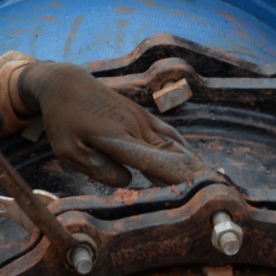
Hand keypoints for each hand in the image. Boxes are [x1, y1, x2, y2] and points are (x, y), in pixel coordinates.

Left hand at [17, 62, 202, 185]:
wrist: (66, 83)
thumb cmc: (63, 119)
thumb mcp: (68, 149)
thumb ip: (96, 167)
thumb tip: (127, 181)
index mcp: (119, 137)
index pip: (153, 161)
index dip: (173, 176)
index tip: (191, 190)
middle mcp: (136, 127)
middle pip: (171, 153)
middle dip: (191, 172)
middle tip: (212, 192)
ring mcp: (141, 119)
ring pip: (173, 142)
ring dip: (190, 160)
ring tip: (207, 179)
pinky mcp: (140, 115)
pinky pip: (167, 132)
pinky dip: (181, 145)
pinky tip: (190, 156)